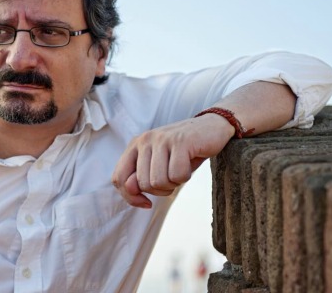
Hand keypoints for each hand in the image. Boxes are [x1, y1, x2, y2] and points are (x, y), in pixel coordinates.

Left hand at [111, 114, 234, 207]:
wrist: (213, 128)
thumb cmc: (184, 152)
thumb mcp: (159, 166)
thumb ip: (140, 178)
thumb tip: (130, 188)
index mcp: (135, 145)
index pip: (118, 178)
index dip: (130, 197)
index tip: (147, 202)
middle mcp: (145, 140)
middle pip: (142, 184)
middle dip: (160, 190)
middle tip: (173, 177)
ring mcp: (162, 139)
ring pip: (158, 182)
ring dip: (173, 184)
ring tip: (181, 169)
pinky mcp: (180, 142)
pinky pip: (177, 175)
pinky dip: (186, 176)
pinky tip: (190, 163)